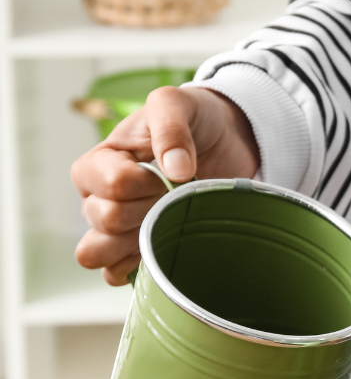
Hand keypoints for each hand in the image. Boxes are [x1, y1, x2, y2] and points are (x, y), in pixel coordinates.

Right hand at [71, 86, 258, 284]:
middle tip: (173, 199)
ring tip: (165, 227)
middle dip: (144, 212)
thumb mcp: (178, 104)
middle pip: (103, 220)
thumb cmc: (194, 120)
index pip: (103, 183)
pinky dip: (134, 271)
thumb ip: (170, 127)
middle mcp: (101, 196)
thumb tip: (175, 170)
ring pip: (97, 253)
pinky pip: (115, 274)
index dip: (139, 184)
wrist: (224, 142)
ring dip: (133, 246)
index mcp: (102, 161)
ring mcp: (120, 227)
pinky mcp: (140, 250)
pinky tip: (162, 254)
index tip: (167, 175)